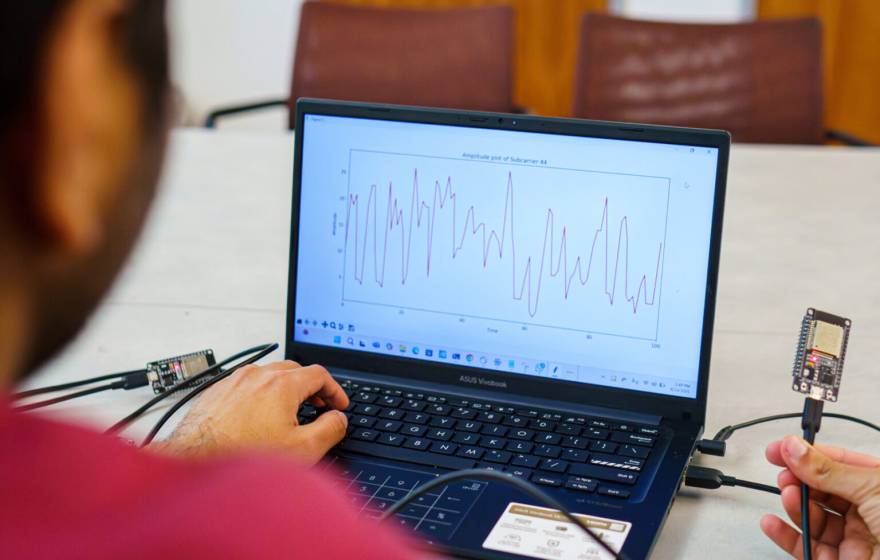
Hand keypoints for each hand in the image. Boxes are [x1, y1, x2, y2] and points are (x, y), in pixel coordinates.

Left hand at [151, 360, 348, 464]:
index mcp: (281, 384)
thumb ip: (330, 429)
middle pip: (294, 370)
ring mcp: (233, 381)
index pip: (319, 374)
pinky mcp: (216, 392)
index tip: (338, 403)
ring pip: (267, 375)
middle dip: (311, 386)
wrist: (194, 464)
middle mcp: (256, 376)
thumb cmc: (242, 458)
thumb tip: (338, 419)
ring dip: (284, 388)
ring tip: (289, 410)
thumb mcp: (302, 449)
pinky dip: (259, 394)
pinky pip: (244, 385)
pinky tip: (258, 416)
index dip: (334, 390)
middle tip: (318, 404)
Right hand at [761, 435, 879, 558]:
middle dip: (800, 479)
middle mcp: (869, 512)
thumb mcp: (873, 490)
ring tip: (788, 496)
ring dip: (794, 504)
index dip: (809, 453)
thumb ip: (828, 470)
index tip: (781, 449)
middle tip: (784, 474)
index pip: (840, 462)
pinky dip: (786, 535)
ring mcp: (855, 539)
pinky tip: (773, 523)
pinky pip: (806, 547)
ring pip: (813, 516)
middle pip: (823, 489)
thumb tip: (795, 448)